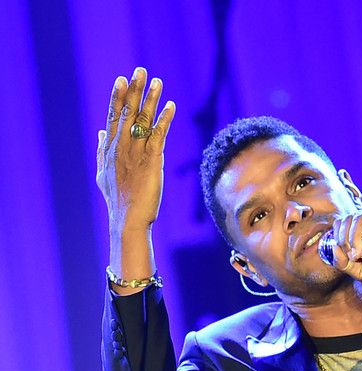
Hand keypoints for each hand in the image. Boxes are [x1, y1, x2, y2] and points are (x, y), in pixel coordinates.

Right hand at [96, 67, 175, 233]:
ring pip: (143, 120)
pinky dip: (164, 119)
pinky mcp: (152, 161)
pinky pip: (159, 135)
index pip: (114, 116)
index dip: (118, 97)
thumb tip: (100, 132)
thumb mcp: (104, 172)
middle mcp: (121, 146)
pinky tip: (170, 106)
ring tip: (157, 80)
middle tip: (140, 70)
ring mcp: (136, 152)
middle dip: (134, 90)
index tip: (121, 79)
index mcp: (110, 148)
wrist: (128, 220)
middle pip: (127, 112)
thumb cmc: (118, 199)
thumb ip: (102, 150)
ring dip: (151, 99)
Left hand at [330, 200, 361, 287]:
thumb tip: (334, 248)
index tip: (347, 256)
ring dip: (356, 236)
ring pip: (360, 216)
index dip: (338, 238)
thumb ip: (343, 262)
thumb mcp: (360, 270)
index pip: (342, 222)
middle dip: (345, 239)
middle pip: (348, 219)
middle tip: (353, 256)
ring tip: (361, 252)